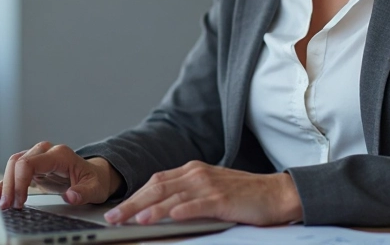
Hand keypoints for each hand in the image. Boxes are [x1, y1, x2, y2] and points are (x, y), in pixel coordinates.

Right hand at [0, 141, 120, 209]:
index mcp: (60, 155)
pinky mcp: (34, 167)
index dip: (20, 182)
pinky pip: (15, 171)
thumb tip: (70, 196)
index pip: (30, 162)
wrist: (95, 176)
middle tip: (9, 206)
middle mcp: (47, 152)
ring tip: (3, 204)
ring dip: (5, 184)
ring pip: (13, 165)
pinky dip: (5, 182)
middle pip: (17, 162)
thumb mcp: (94, 189)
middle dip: (10, 185)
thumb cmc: (94, 181)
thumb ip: (83, 193)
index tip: (20, 201)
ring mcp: (39, 158)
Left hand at [102, 161, 301, 225]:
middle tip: (113, 217)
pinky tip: (170, 217)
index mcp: (193, 170)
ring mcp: (210, 185)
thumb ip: (187, 194)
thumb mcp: (210, 189)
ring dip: (151, 209)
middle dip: (133, 203)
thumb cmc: (244, 195)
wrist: (276, 193)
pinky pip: (198, 204)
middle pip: (158, 187)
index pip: (156, 181)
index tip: (116, 209)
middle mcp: (198, 174)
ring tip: (133, 220)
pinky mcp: (223, 198)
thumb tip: (159, 209)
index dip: (134, 195)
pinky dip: (182, 210)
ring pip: (173, 197)